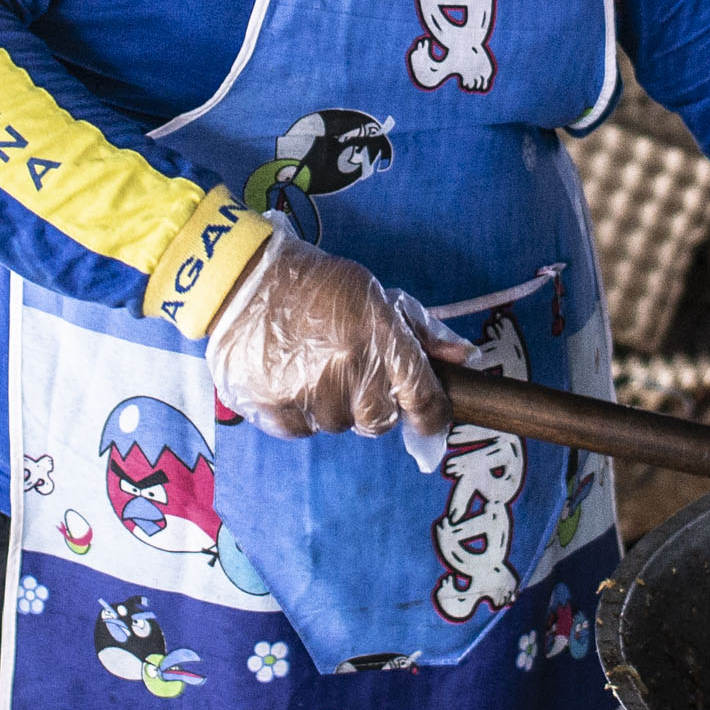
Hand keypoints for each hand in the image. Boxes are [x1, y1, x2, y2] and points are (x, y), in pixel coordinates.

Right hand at [205, 229, 452, 447]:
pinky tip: (290, 379)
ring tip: (314, 369)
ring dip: (333, 406)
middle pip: (379, 421)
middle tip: (354, 375)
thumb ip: (422, 331)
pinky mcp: (271, 407)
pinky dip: (300, 413)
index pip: (422, 399)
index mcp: (381, 337)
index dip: (431, 416)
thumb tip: (465, 358)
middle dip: (373, 403)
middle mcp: (349, 368)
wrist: (244, 279)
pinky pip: (302, 430)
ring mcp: (308, 391)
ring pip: (338, 425)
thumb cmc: (318, 285)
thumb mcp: (376, 296)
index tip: (428, 418)